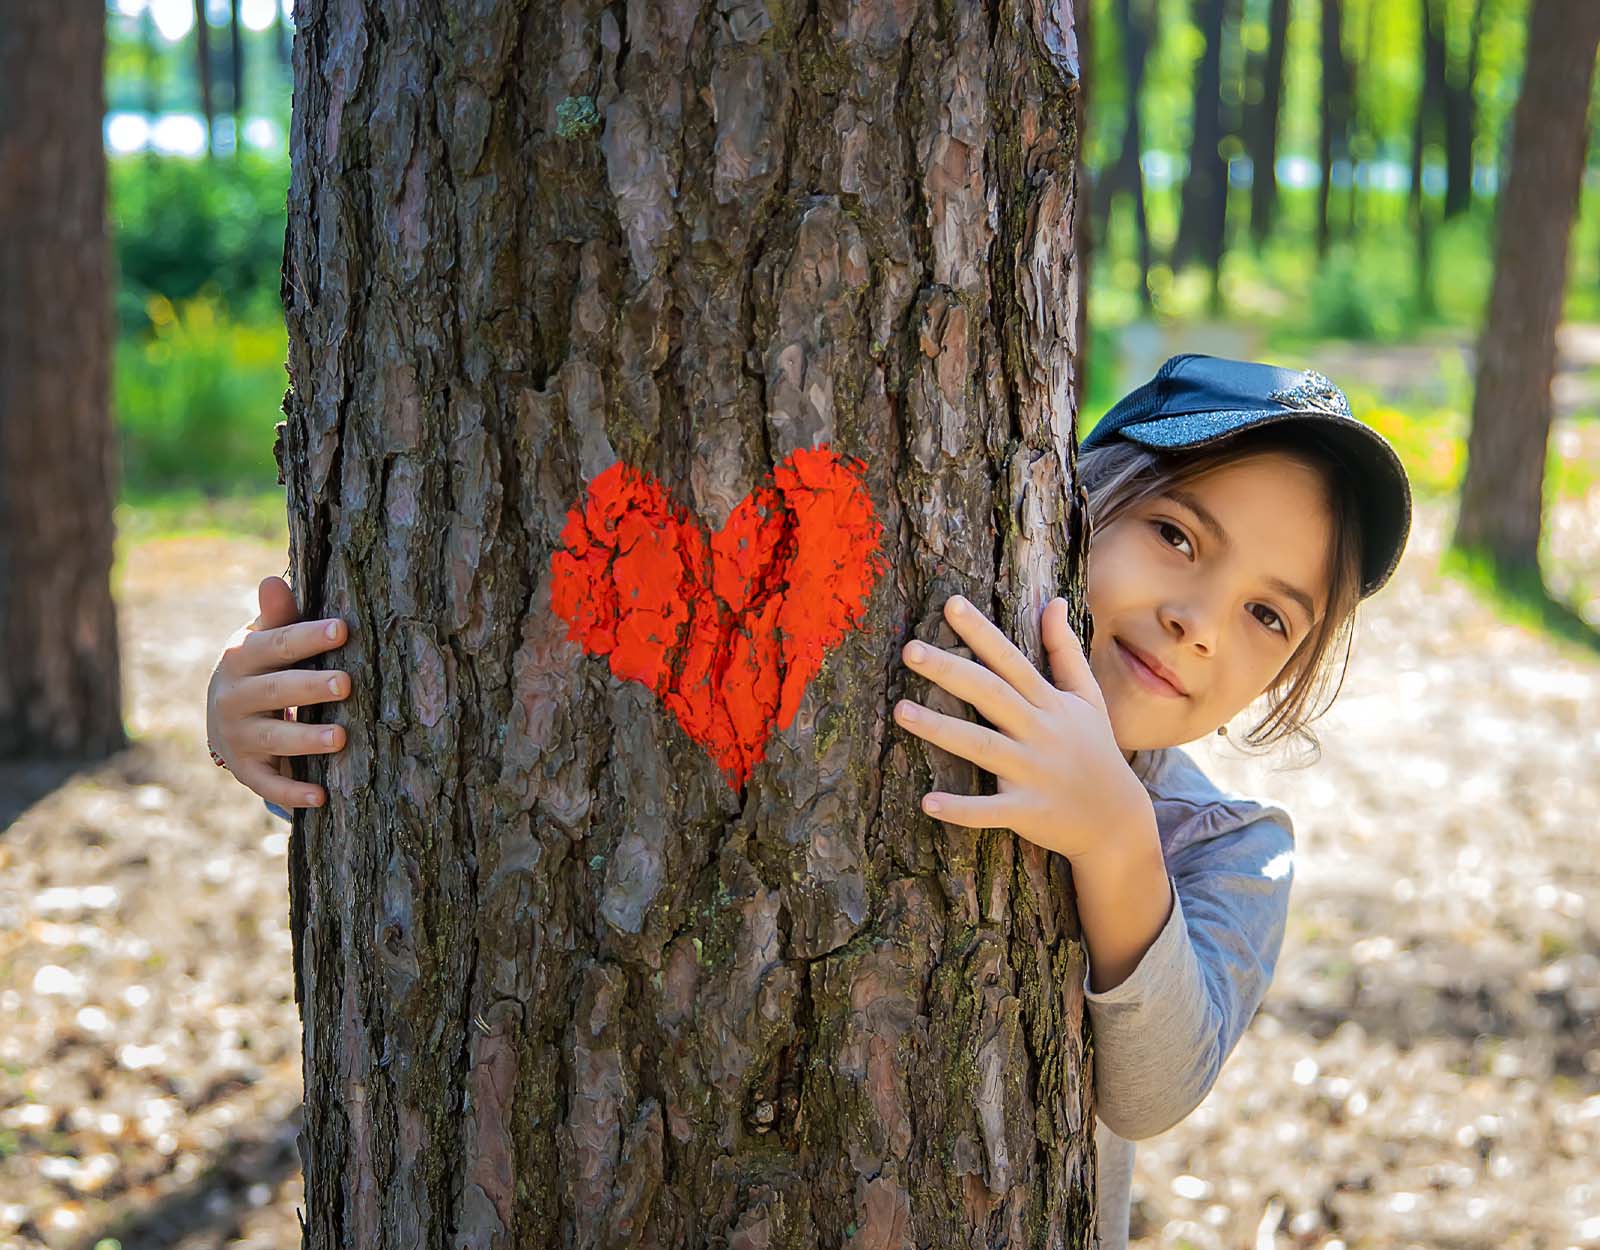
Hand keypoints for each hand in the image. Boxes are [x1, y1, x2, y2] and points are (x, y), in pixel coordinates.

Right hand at [205, 575, 350, 809]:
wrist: (224, 714)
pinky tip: (322, 796)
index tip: (344, 629)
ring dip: (306, 739)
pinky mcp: (245, 769)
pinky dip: (291, 791)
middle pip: (276, 691)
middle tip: (347, 683)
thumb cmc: (262, 666)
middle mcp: (233, 696)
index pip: (276, 645)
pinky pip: (268, 782)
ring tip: (342, 738)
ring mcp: (236, 735)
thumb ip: (277, 615)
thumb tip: (274, 580)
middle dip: (310, 688)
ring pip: (272, 738)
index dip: (308, 637)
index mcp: (241, 657)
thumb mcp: (264, 638)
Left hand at [893, 594, 1152, 861]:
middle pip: (990, 694)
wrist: (1116, 819)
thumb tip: (1052, 600)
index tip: (950, 605)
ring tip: (899, 711)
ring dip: (940, 729)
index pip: (1010, 660)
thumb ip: (1065, 650)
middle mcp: (1039, 732)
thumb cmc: (1095, 750)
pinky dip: (960, 808)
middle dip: (950, 670)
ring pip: (981, 746)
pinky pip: (989, 809)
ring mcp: (1033, 772)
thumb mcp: (1087, 697)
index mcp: (1050, 703)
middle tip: (910, 649)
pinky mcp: (1027, 811)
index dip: (981, 632)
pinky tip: (927, 801)